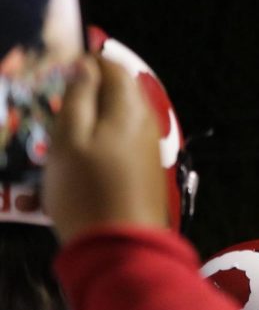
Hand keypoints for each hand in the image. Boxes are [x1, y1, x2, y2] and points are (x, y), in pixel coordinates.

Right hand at [44, 56, 167, 242]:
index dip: (85, 64)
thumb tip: (87, 65)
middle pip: (119, 91)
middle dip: (89, 91)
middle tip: (57, 108)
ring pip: (121, 116)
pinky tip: (83, 158)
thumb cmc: (86, 189)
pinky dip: (103, 139)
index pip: (113, 67)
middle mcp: (147, 122)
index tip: (57, 77)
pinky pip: (124, 139)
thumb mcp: (69, 139)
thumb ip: (79, 97)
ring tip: (64, 135)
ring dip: (94, 117)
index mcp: (130, 108)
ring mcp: (150, 146)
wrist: (121, 245)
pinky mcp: (147, 168)